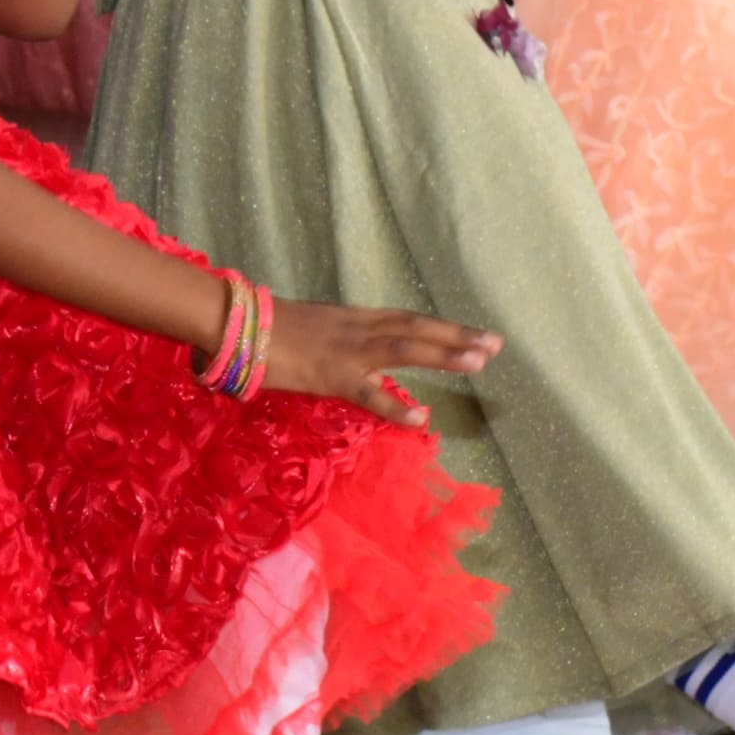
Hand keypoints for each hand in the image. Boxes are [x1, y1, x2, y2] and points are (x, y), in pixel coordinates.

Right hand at [262, 299, 496, 420]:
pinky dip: (396, 405)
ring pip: (404, 348)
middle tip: (495, 344)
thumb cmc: (269, 331)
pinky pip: (369, 393)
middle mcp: (359, 329)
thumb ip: (342, 341)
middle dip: (456, 336)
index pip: (409, 320)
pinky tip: (422, 416)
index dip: (443, 327)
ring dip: (443, 354)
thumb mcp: (317, 331)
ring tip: (477, 362)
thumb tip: (361, 358)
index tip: (476, 334)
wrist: (239, 327)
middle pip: (416, 328)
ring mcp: (348, 351)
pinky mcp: (332, 376)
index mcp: (356, 319)